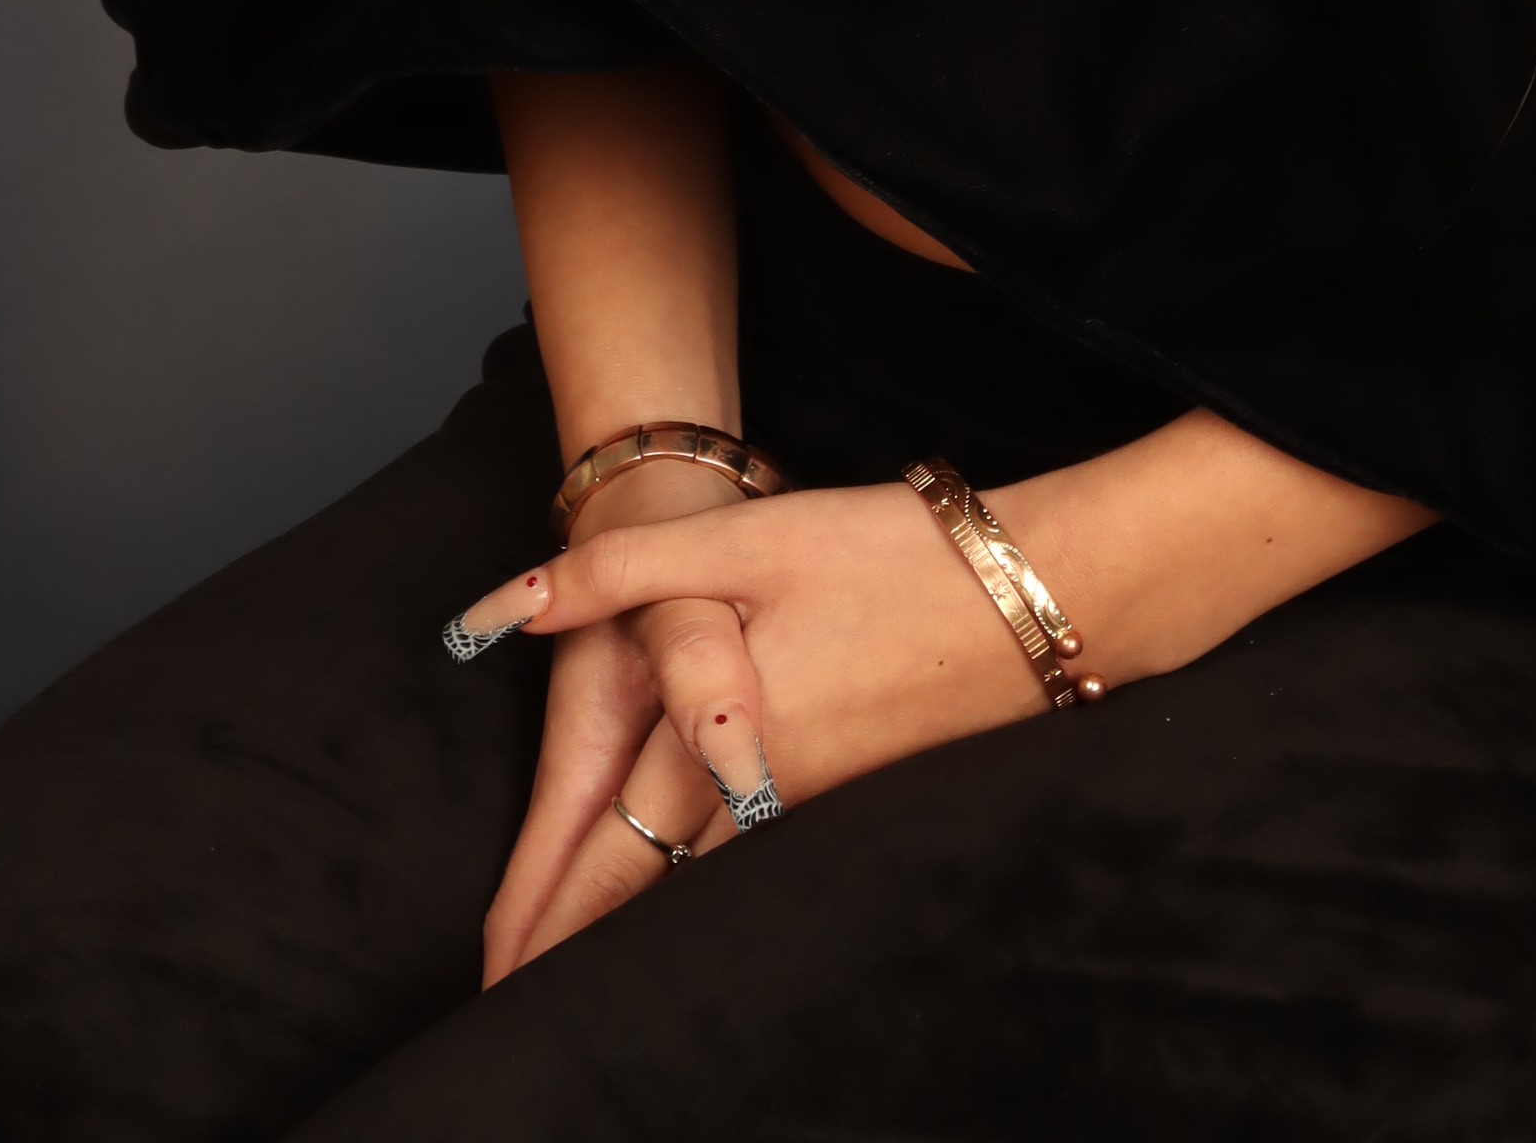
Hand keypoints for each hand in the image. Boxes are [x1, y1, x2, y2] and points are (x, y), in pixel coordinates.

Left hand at [449, 407, 1435, 978]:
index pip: (610, 857)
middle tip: (513, 994)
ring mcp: (820, 798)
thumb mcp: (749, 541)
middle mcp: (764, 792)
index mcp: (721, 742)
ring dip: (640, 915)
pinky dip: (709, 879)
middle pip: (653, 888)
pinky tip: (699, 878)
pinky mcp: (861, 784)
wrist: (1042, 592)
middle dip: (578, 944)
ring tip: (578, 955)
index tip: (493, 975)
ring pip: (709, 874)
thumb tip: (508, 603)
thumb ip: (623, 571)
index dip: (542, 918)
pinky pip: (762, 849)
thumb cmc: (891, 556)